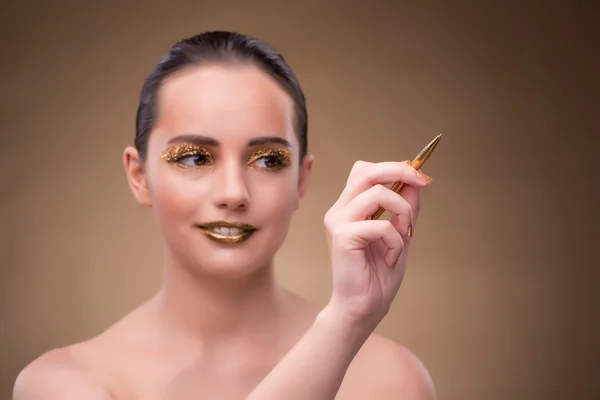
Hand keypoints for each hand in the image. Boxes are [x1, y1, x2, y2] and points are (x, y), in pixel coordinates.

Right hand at [323, 160, 432, 330]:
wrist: (364, 307)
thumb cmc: (378, 274)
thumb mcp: (400, 235)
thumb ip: (405, 208)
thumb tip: (415, 182)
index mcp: (350, 208)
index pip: (365, 171)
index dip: (392, 168)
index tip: (418, 179)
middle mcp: (340, 210)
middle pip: (366, 171)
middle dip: (399, 171)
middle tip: (421, 182)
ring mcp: (338, 222)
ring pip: (377, 194)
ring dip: (402, 212)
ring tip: (405, 235)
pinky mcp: (342, 237)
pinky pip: (381, 225)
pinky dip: (396, 240)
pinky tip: (392, 257)